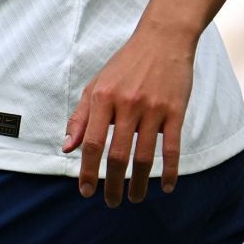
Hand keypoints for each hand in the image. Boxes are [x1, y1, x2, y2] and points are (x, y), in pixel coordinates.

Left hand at [62, 23, 194, 205]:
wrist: (162, 40)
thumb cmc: (124, 65)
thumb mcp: (96, 85)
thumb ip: (81, 117)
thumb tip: (68, 148)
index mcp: (102, 97)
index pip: (92, 143)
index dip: (88, 170)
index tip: (85, 191)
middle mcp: (126, 104)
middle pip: (117, 155)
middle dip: (112, 184)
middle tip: (110, 202)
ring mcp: (152, 109)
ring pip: (144, 156)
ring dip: (139, 184)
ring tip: (135, 198)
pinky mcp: (175, 111)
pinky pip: (172, 148)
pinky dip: (170, 171)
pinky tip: (166, 187)